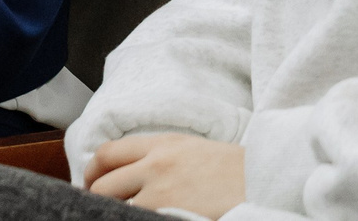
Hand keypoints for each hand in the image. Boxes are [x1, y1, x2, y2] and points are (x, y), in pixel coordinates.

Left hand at [86, 133, 242, 216]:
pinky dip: (132, 219)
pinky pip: (138, 218)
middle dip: (94, 197)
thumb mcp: (194, 150)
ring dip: (113, 212)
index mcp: (161, 144)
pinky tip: (139, 220)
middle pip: (104, 182)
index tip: (91, 183)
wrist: (266, 179)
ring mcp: (162, 191)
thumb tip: (134, 173)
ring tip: (115, 215)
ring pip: (116, 205)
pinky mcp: (171, 212)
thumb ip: (161, 156)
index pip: (109, 153)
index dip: (92, 170)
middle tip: (96, 207)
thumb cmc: (236, 170)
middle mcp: (155, 164)